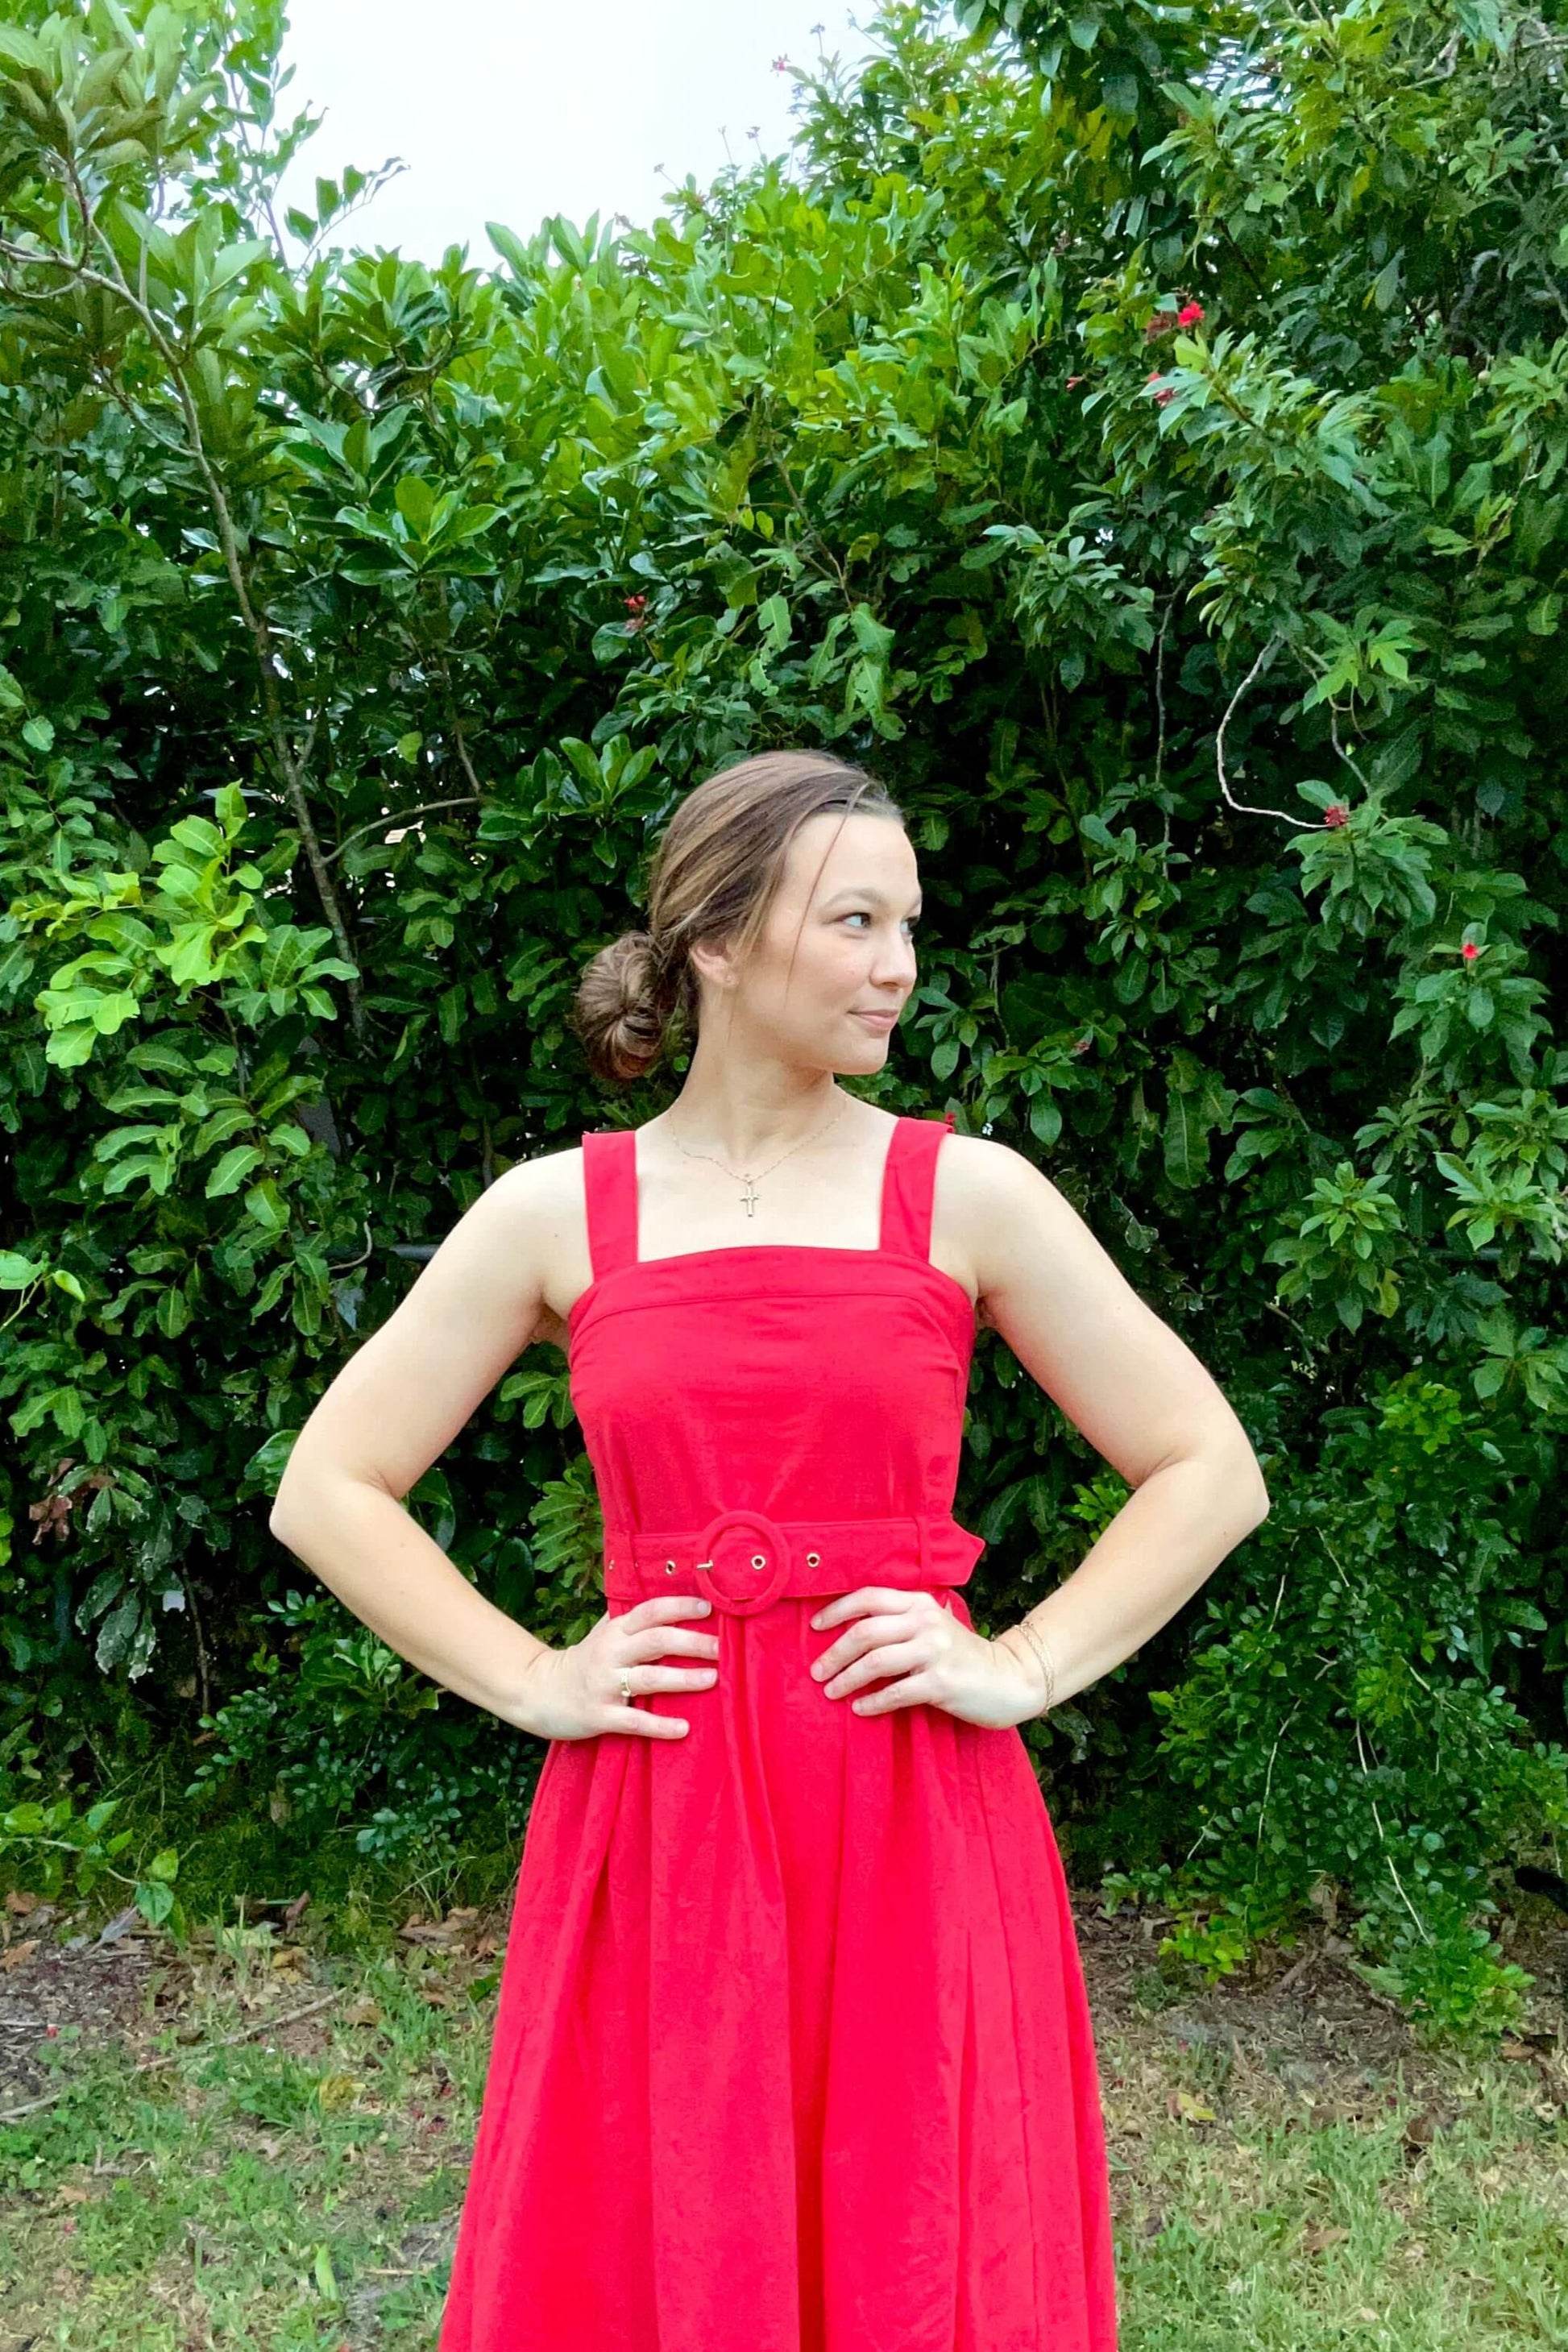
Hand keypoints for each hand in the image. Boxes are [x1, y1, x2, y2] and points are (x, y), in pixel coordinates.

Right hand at [513, 1595, 720, 1740]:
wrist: (538, 1691)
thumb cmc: (584, 1661)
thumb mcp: (605, 1635)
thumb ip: (633, 1622)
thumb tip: (676, 1607)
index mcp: (615, 1630)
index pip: (650, 1611)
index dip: (679, 1606)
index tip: (708, 1607)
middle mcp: (610, 1653)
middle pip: (655, 1640)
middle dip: (691, 1642)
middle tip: (721, 1648)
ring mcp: (604, 1685)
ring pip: (649, 1679)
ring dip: (683, 1679)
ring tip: (712, 1679)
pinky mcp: (599, 1715)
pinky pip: (633, 1721)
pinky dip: (659, 1725)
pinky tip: (683, 1728)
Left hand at [807, 1587, 1046, 1729]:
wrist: (1009, 1679)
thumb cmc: (962, 1655)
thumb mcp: (934, 1626)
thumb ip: (902, 1621)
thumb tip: (851, 1628)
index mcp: (919, 1603)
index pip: (868, 1597)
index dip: (837, 1611)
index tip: (815, 1628)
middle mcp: (926, 1621)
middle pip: (865, 1631)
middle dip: (834, 1653)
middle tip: (816, 1672)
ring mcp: (935, 1651)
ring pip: (876, 1661)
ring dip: (847, 1678)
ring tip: (831, 1692)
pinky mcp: (942, 1682)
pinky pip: (896, 1692)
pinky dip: (873, 1701)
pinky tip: (859, 1708)